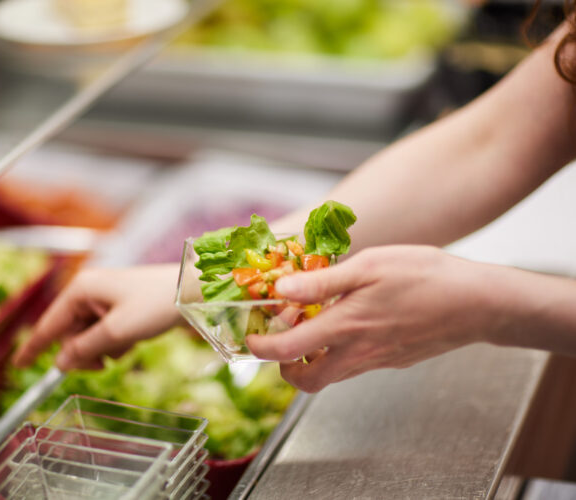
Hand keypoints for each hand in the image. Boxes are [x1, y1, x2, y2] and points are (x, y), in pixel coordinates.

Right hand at [13, 264, 180, 370]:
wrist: (194, 292)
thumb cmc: (156, 303)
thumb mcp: (117, 331)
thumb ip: (85, 349)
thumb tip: (61, 362)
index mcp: (82, 289)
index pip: (49, 324)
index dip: (34, 347)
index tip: (19, 365)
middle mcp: (89, 291)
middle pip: (70, 334)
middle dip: (83, 353)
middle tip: (102, 366)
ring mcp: (105, 299)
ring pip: (89, 337)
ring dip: (102, 350)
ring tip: (124, 347)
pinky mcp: (120, 307)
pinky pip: (106, 333)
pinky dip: (115, 343)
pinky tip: (133, 340)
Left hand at [246, 245, 511, 392]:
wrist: (478, 303)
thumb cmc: (426, 276)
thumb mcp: (369, 266)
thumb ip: (322, 282)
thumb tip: (282, 289)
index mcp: (346, 327)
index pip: (288, 351)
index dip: (261, 348)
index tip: (251, 336)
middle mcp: (358, 353)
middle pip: (306, 381)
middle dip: (284, 367)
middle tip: (282, 338)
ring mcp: (376, 361)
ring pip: (331, 375)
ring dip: (311, 359)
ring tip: (314, 323)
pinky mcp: (393, 360)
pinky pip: (355, 365)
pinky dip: (339, 352)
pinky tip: (349, 321)